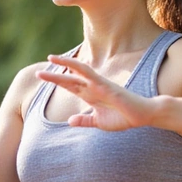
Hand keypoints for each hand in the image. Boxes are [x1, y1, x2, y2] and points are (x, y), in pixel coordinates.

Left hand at [36, 55, 155, 130]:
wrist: (143, 115)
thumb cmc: (123, 118)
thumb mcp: (99, 122)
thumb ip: (85, 121)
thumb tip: (70, 120)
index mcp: (90, 96)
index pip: (70, 87)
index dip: (57, 82)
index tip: (43, 78)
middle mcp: (93, 88)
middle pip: (70, 79)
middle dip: (54, 76)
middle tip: (38, 73)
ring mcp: (99, 85)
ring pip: (78, 72)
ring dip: (64, 65)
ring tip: (51, 59)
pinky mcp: (107, 86)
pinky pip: (92, 74)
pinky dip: (81, 69)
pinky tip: (71, 65)